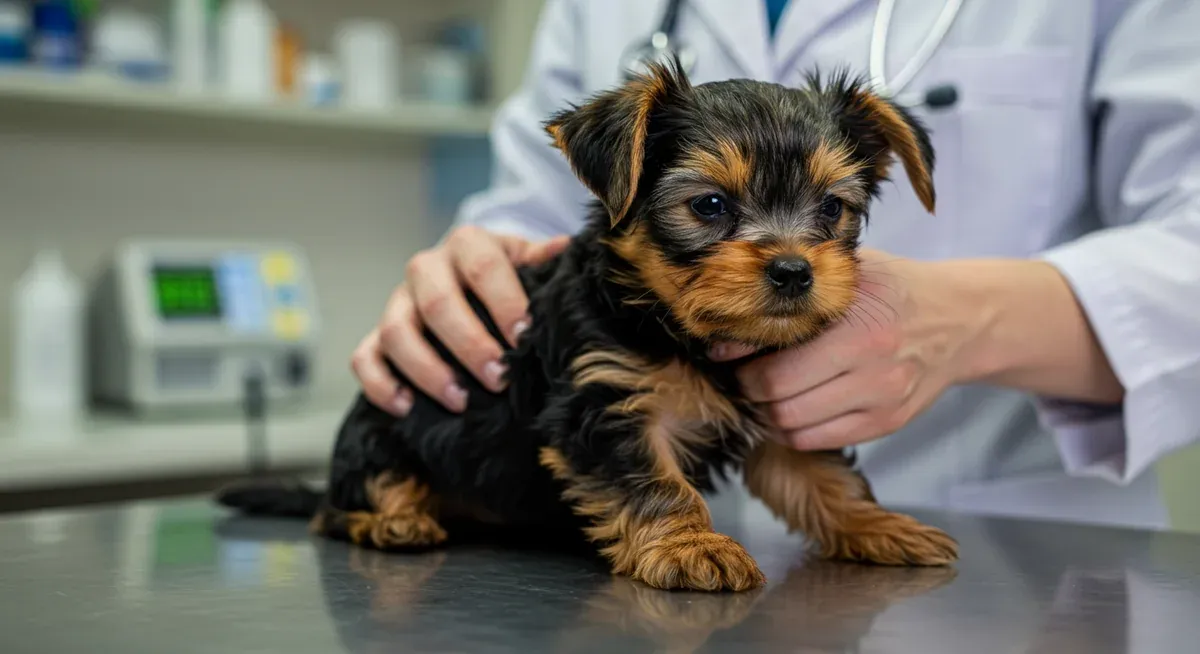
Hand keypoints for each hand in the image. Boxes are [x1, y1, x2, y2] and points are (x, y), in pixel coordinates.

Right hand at [352, 226, 569, 415]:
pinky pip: (364, 358)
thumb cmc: (508, 277)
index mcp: (468, 244)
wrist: (472, 281)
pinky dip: (380, 384)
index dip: (504, 302)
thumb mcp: (527, 261)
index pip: (482, 267)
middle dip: (469, 345)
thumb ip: (543, 261)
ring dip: (427, 370)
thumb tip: (566, 249)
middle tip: (498, 379)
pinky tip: (406, 407)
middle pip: (436, 303)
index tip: (525, 337)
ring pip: (395, 332)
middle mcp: (426, 269)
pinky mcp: (377, 335)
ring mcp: (397, 302)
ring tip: (460, 401)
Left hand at [711, 249, 982, 450]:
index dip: (739, 364)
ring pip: (793, 427)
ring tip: (763, 390)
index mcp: (858, 327)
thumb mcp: (848, 275)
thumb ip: (793, 297)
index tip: (725, 353)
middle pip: (780, 401)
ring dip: (766, 413)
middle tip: (741, 372)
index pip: (776, 367)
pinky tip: (789, 406)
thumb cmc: (892, 289)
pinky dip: (791, 429)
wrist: (960, 318)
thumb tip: (731, 326)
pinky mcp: (887, 424)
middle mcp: (873, 369)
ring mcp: (882, 401)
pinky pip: (817, 440)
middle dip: (749, 389)